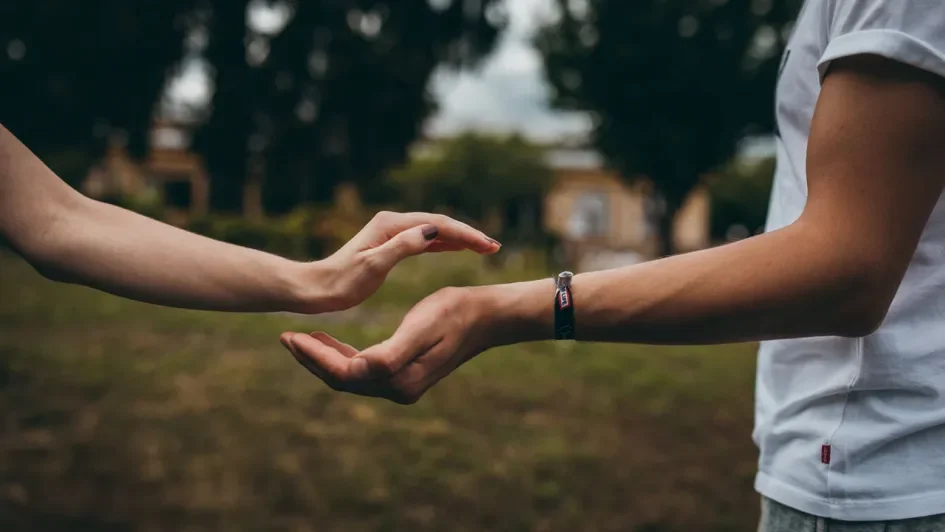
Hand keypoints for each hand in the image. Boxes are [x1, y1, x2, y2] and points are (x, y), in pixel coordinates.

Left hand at [280, 286, 496, 403]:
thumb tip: (357, 368)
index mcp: (398, 379)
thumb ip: (389, 352)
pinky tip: (329, 343)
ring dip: (323, 359)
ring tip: (300, 339)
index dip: (314, 357)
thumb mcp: (421, 325)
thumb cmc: (454, 313)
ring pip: (350, 377)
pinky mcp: (404, 374)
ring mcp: (402, 385)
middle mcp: (399, 389)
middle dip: (311, 360)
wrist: (485, 316)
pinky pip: (363, 370)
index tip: (291, 336)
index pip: (343, 373)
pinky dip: (342, 357)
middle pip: (342, 380)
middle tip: (285, 337)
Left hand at [297, 211, 498, 312]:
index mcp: (391, 225)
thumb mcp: (373, 266)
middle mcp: (392, 223)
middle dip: (468, 234)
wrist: (315, 288)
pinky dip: (443, 243)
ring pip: (434, 231)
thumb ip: (402, 246)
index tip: (488, 247)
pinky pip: (424, 240)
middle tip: (494, 247)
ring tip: (484, 248)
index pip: (437, 225)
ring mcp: (391, 233)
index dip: (466, 235)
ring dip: (459, 238)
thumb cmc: (341, 282)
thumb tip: (432, 230)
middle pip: (439, 224)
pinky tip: (457, 248)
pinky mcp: (389, 245)